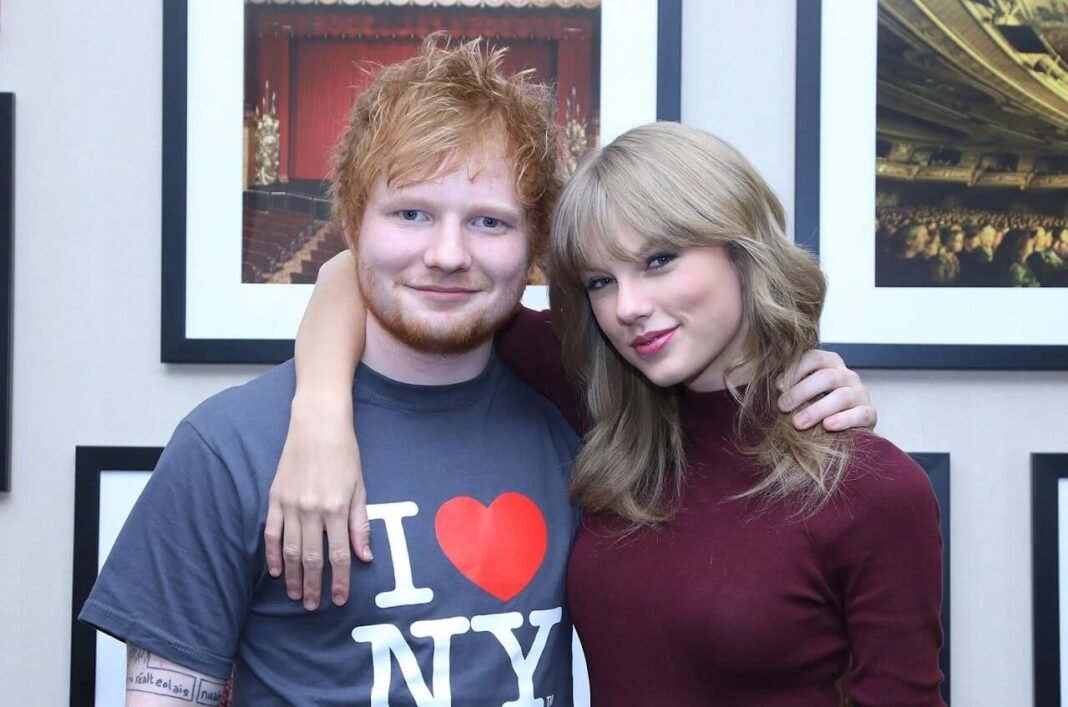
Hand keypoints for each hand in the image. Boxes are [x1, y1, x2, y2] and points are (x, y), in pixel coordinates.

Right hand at [264, 397, 370, 610]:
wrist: (317, 424)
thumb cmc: (344, 453)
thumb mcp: (360, 487)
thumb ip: (360, 524)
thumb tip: (365, 557)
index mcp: (336, 508)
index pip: (339, 555)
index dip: (340, 580)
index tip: (339, 599)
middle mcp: (311, 510)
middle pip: (311, 558)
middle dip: (313, 586)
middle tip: (312, 606)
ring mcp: (290, 505)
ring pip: (289, 551)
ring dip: (292, 577)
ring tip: (295, 595)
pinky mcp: (274, 498)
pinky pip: (271, 534)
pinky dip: (272, 555)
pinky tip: (275, 571)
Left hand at [777, 349, 876, 430]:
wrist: (842, 427)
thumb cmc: (813, 405)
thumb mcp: (800, 391)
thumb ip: (787, 384)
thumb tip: (757, 380)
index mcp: (829, 363)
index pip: (814, 357)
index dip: (795, 370)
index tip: (777, 386)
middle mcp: (846, 375)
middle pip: (826, 377)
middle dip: (801, 392)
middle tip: (782, 407)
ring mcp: (860, 393)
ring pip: (842, 396)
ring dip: (817, 410)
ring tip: (798, 423)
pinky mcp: (869, 413)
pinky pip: (860, 414)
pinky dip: (843, 420)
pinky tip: (827, 426)